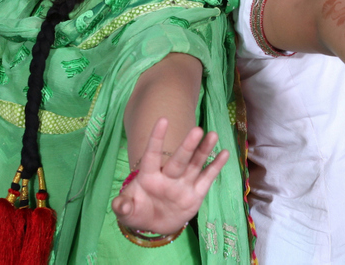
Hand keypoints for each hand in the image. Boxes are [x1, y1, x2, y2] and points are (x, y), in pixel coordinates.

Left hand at [112, 118, 228, 234]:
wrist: (154, 224)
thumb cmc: (138, 211)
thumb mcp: (126, 211)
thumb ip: (123, 206)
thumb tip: (119, 205)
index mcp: (149, 176)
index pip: (152, 155)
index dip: (157, 138)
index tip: (163, 120)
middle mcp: (167, 176)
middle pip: (178, 160)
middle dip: (187, 146)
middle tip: (197, 130)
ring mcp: (183, 184)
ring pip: (195, 165)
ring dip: (203, 151)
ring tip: (212, 135)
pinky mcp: (195, 194)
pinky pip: (206, 179)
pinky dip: (215, 167)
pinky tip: (224, 153)